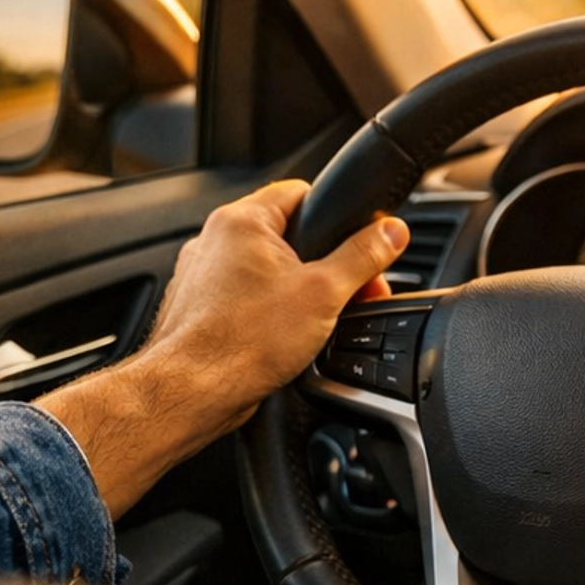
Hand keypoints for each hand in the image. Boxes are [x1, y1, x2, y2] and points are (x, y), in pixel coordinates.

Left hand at [41, 181, 408, 517]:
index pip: (301, 192)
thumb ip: (363, 256)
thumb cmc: (243, 341)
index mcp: (242, 220)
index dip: (337, 219)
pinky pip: (244, 297)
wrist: (193, 392)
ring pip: (265, 270)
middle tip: (345, 294)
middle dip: (322, 264)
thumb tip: (391, 231)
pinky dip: (266, 312)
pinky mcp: (198, 307)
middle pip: (287, 235)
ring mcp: (201, 274)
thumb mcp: (324, 293)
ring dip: (295, 290)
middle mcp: (214, 240)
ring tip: (312, 321)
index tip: (357, 246)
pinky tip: (281, 339)